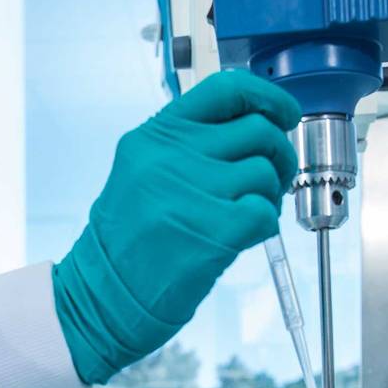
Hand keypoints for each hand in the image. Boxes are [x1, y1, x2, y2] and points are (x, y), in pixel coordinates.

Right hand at [52, 69, 301, 384]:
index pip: (225, 89)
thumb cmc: (128, 243)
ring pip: (266, 171)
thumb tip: (256, 129)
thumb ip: (189, 147)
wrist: (103, 298)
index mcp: (153, 136)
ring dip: (269, 196)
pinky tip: (241, 238)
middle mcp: (170, 155)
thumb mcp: (143, 175)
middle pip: (258, 129)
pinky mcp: (215, 230)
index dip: (266, 98)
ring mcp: (192, 191)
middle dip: (279, 154)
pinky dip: (264, 226)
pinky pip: (266, 212)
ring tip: (246, 216)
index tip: (283, 115)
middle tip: (273, 181)